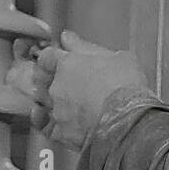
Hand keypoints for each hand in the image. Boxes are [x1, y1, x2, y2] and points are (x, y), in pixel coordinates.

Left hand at [6, 30, 156, 149]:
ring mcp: (57, 110)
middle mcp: (56, 87)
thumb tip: (68, 37)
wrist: (127, 121)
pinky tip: (54, 119)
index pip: (47, 56)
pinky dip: (47, 122)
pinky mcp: (61, 132)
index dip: (52, 57)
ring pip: (43, 103)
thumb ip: (85, 46)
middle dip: (49, 79)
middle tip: (66, 81)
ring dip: (52, 100)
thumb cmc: (125, 88)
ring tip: (68, 102)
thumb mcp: (115, 57)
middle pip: (41, 80)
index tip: (59, 59)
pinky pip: (46, 126)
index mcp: (67, 64)